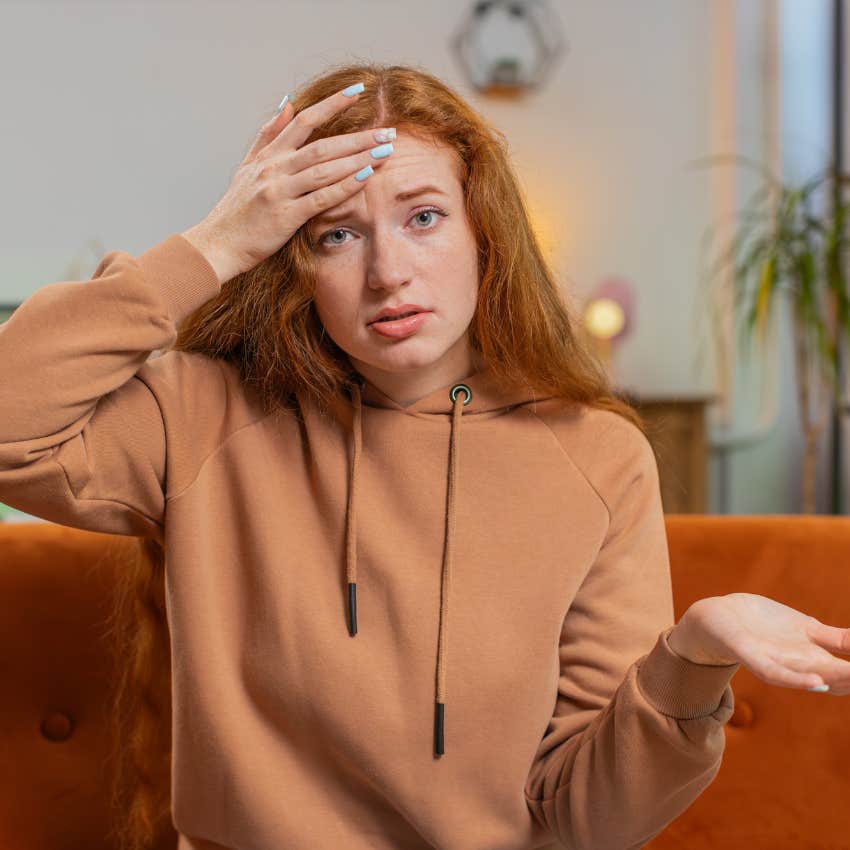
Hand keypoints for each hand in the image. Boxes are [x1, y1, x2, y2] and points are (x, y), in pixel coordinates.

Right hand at [182, 84, 394, 283]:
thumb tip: (288, 103)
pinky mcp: (285, 215)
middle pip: (322, 144)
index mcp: (268, 156)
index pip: (304, 121)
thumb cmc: (235, 211)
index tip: (357, 91)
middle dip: (358, 137)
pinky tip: (366, 177)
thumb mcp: (246, 167)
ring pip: (324, 167)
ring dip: (358, 158)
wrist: (217, 244)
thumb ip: (267, 134)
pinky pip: (321, 197)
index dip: (332, 104)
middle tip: (388, 131)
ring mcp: (279, 190)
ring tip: (385, 151)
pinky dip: (344, 186)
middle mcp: (274, 168)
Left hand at [669, 593, 849, 694]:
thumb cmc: (763, 626)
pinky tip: (818, 680)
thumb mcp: (807, 629)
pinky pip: (775, 672)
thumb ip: (837, 639)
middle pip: (843, 677)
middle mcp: (802, 663)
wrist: (716, 620)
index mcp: (818, 655)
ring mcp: (778, 660)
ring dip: (841, 680)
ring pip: (814, 677)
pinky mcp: (751, 654)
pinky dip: (796, 678)